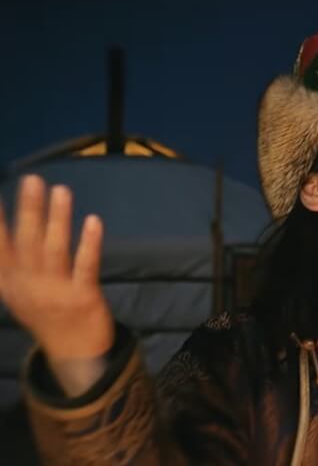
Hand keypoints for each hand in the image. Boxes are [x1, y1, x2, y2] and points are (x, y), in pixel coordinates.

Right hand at [0, 175, 113, 361]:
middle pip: (28, 242)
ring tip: (61, 190)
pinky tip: (92, 221)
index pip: (0, 248)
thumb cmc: (47, 313)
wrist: (74, 352)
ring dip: (58, 219)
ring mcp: (56, 292)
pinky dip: (89, 243)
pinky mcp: (83, 297)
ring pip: (55, 250)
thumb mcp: (18, 292)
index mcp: (11, 283)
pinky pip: (86, 266)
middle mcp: (29, 286)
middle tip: (33, 180)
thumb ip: (9, 263)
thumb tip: (3, 228)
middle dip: (30, 210)